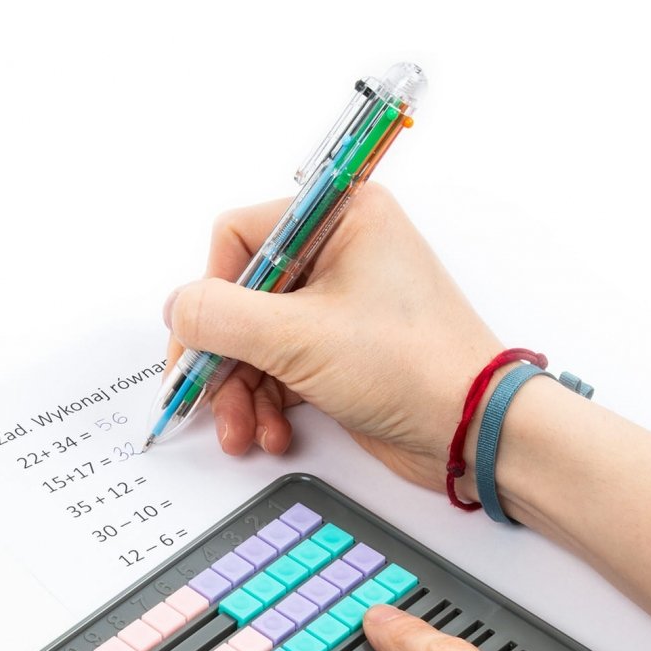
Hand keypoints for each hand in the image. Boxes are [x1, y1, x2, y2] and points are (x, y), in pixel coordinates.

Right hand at [163, 184, 503, 491]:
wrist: (473, 432)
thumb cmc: (413, 368)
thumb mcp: (298, 337)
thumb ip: (221, 317)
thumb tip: (177, 308)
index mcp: (340, 217)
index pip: (238, 238)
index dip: (211, 292)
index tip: (198, 341)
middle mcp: (339, 253)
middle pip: (241, 296)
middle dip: (222, 356)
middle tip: (201, 396)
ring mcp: (338, 305)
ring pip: (255, 340)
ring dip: (240, 390)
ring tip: (241, 430)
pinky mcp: (339, 350)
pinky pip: (278, 368)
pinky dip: (266, 403)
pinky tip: (271, 433)